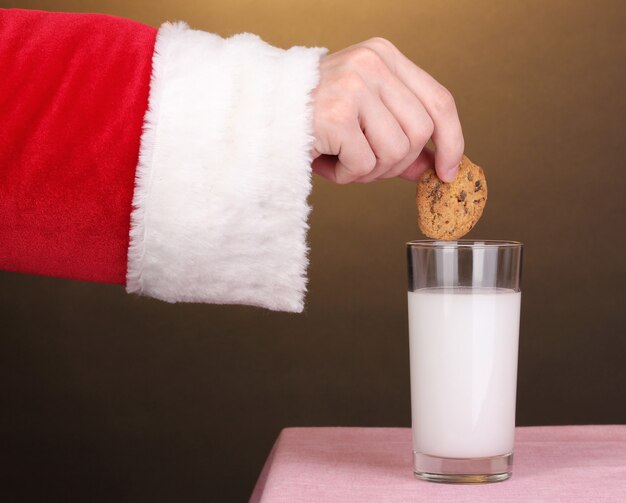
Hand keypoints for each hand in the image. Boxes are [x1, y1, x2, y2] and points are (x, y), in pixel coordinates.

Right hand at [311, 38, 463, 183]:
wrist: (256, 114)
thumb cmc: (310, 117)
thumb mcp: (363, 117)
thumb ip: (400, 136)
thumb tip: (434, 167)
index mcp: (384, 56)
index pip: (438, 100)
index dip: (452, 139)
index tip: (449, 170)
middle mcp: (372, 63)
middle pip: (420, 132)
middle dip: (398, 162)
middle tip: (366, 166)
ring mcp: (354, 86)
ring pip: (396, 152)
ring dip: (369, 171)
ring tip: (341, 160)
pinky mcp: (336, 114)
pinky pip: (364, 165)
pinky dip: (346, 175)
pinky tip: (325, 161)